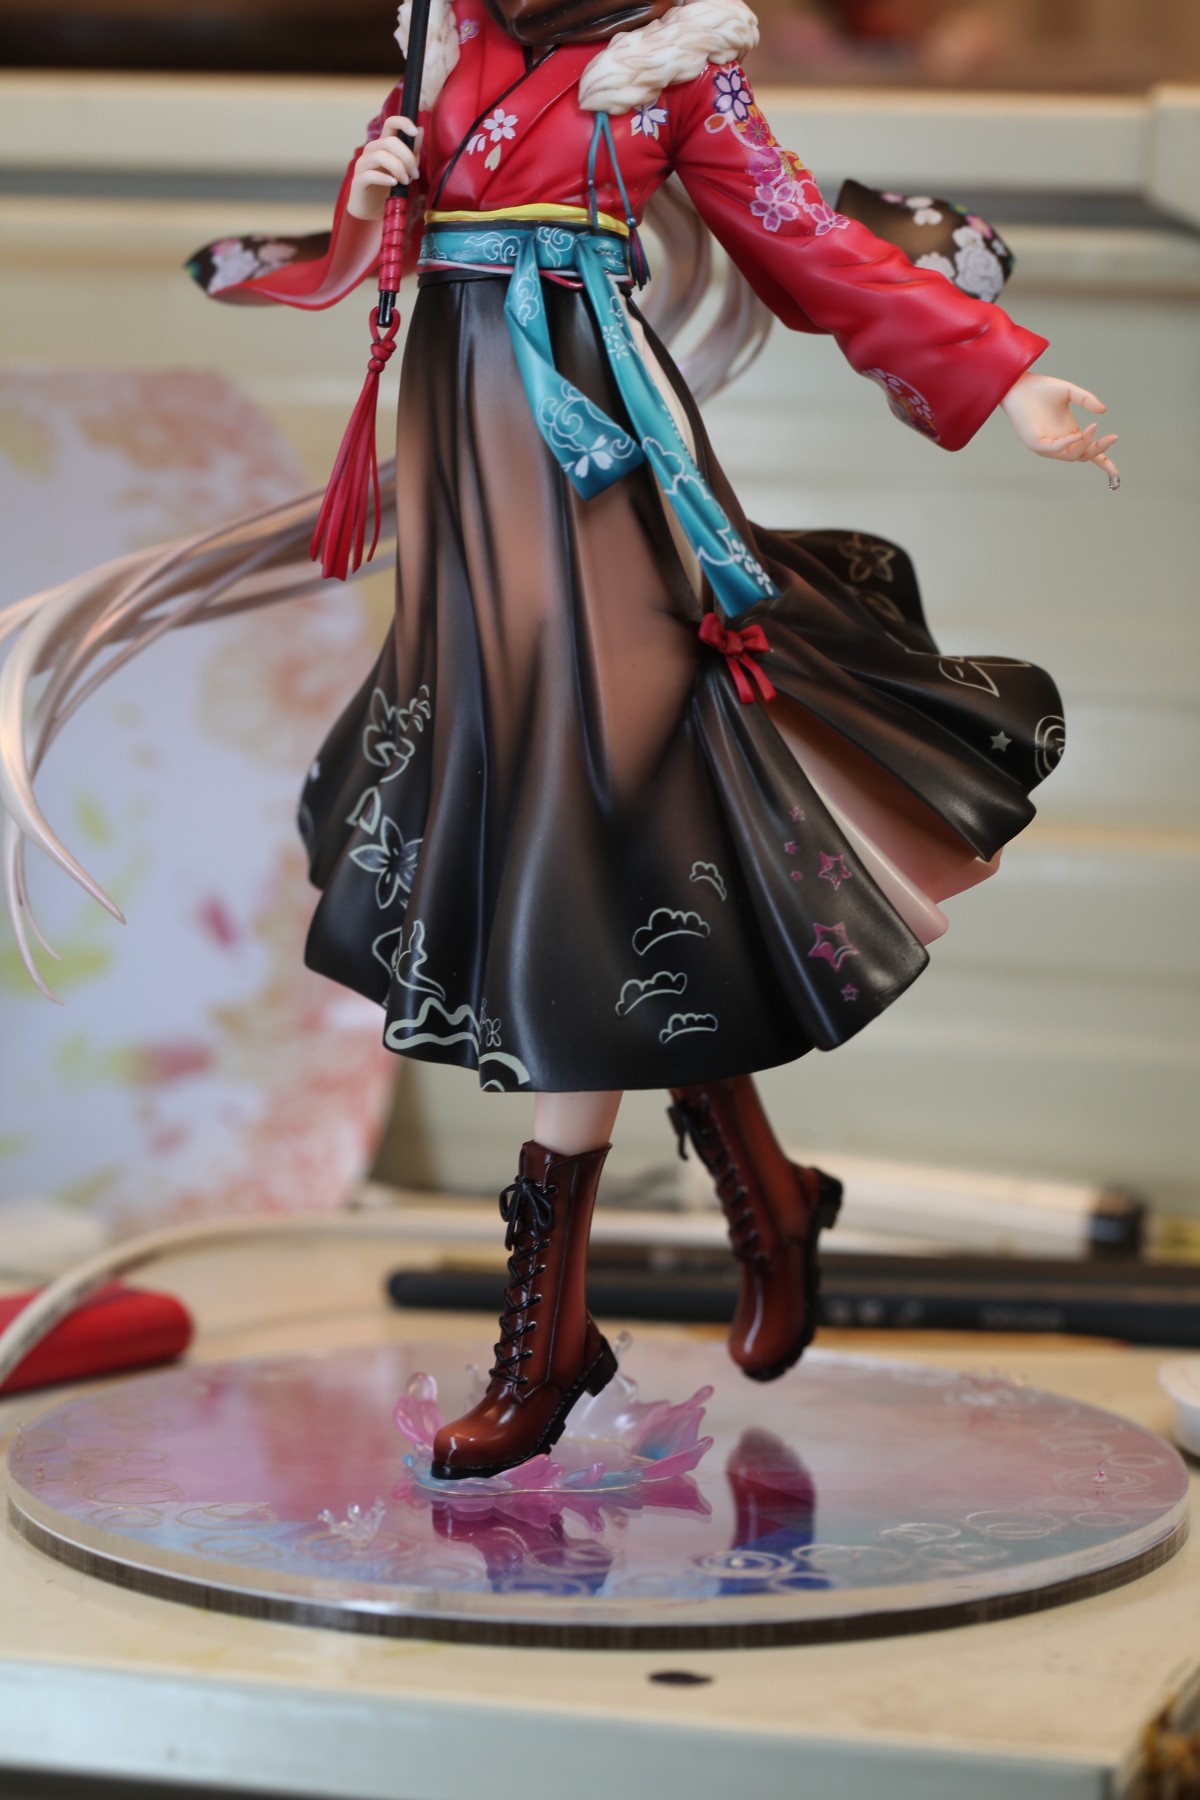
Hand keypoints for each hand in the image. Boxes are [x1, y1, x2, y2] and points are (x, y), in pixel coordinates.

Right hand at [347, 116, 421, 221]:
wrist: (373, 211)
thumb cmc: (389, 188)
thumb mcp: (406, 169)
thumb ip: (412, 151)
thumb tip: (420, 130)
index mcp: (383, 144)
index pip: (390, 122)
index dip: (403, 122)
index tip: (415, 132)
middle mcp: (371, 150)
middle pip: (389, 141)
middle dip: (406, 157)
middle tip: (415, 174)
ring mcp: (363, 164)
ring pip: (380, 155)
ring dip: (397, 168)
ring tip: (406, 182)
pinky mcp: (358, 180)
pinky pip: (370, 174)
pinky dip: (384, 178)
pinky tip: (394, 184)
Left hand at [1000, 372, 1119, 487]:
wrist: (1019, 385)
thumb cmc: (1041, 389)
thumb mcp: (1070, 392)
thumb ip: (1087, 400)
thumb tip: (1103, 411)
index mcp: (1070, 433)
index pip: (1088, 452)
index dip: (1103, 463)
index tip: (1116, 474)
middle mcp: (1060, 442)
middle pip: (1083, 456)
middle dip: (1099, 449)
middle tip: (1112, 437)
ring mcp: (1047, 446)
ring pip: (1071, 455)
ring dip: (1085, 444)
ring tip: (1091, 428)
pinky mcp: (1035, 444)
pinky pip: (1054, 449)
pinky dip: (1067, 443)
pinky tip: (1076, 434)